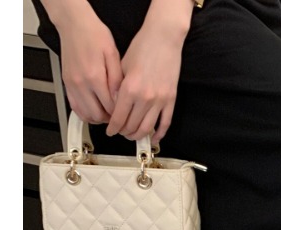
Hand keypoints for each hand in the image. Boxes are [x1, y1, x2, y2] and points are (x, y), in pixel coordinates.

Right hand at [57, 8, 122, 124]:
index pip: (110, 107)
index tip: (126, 113)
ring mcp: (72, 85)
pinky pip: (75, 107)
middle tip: (118, 116)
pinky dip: (85, 113)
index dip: (120, 114)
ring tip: (107, 113)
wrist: (74, 23)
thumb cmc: (94, 34)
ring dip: (97, 118)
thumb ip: (117, 79)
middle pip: (97, 115)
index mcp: (95, 77)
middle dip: (110, 119)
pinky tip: (94, 110)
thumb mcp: (113, 55)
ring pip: (85, 114)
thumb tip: (121, 99)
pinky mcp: (66, 84)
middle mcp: (81, 83)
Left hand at [106, 3, 191, 143]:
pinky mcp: (170, 100)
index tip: (110, 131)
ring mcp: (159, 101)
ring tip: (132, 135)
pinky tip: (154, 139)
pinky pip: (165, 123)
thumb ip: (117, 88)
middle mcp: (144, 98)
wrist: (163, 38)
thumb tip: (113, 107)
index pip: (118, 118)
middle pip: (132, 126)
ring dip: (138, 135)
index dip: (112, 127)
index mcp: (129, 89)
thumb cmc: (141, 48)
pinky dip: (159, 134)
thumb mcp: (122, 66)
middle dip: (124, 132)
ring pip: (147, 128)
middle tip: (120, 132)